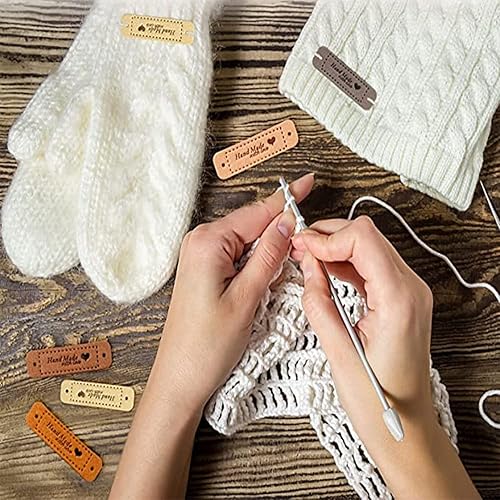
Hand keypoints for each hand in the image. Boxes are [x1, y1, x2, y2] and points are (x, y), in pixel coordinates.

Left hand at [110, 173, 313, 499]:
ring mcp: (199, 255)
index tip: (308, 182)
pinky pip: (236, 252)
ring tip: (298, 241)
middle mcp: (200, 242)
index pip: (257, 213)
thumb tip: (287, 221)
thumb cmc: (208, 345)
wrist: (179, 379)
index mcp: (208, 243)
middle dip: (281, 221)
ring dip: (271, 240)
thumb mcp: (246, 298)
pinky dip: (257, 254)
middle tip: (311, 221)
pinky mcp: (203, 270)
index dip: (287, 199)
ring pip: (245, 238)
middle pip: (251, 222)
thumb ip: (268, 256)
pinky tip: (274, 257)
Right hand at [291, 216, 478, 498]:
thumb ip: (319, 303)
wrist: (406, 428)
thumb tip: (307, 266)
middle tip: (298, 247)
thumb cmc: (378, 401)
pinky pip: (373, 266)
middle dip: (329, 236)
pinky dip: (347, 262)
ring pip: (370, 246)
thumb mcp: (338, 353)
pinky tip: (325, 270)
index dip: (326, 238)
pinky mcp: (402, 299)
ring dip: (336, 247)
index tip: (300, 248)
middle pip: (368, 236)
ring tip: (306, 256)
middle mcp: (411, 289)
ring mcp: (410, 293)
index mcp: (399, 300)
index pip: (363, 239)